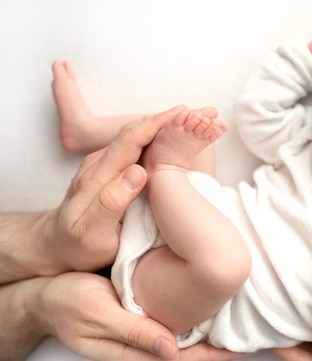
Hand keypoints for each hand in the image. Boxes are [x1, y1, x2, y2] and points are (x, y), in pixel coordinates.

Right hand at [32, 272, 246, 360]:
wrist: (45, 293)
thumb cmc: (66, 304)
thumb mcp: (97, 315)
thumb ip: (132, 332)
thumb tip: (170, 349)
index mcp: (134, 351)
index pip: (185, 359)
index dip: (216, 355)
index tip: (245, 349)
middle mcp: (143, 342)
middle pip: (191, 349)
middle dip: (221, 344)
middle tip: (252, 331)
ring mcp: (143, 328)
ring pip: (186, 333)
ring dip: (211, 326)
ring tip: (239, 315)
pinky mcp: (141, 311)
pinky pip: (175, 316)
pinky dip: (196, 311)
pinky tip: (209, 300)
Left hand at [47, 107, 182, 273]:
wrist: (57, 246)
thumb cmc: (78, 247)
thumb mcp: (91, 235)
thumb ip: (110, 203)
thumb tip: (138, 172)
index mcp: (97, 178)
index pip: (130, 141)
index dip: (156, 125)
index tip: (183, 114)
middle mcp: (99, 165)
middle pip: (135, 132)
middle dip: (168, 119)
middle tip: (203, 112)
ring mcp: (104, 165)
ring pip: (136, 137)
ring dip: (165, 127)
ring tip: (196, 121)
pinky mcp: (110, 170)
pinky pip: (135, 148)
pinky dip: (158, 139)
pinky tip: (176, 139)